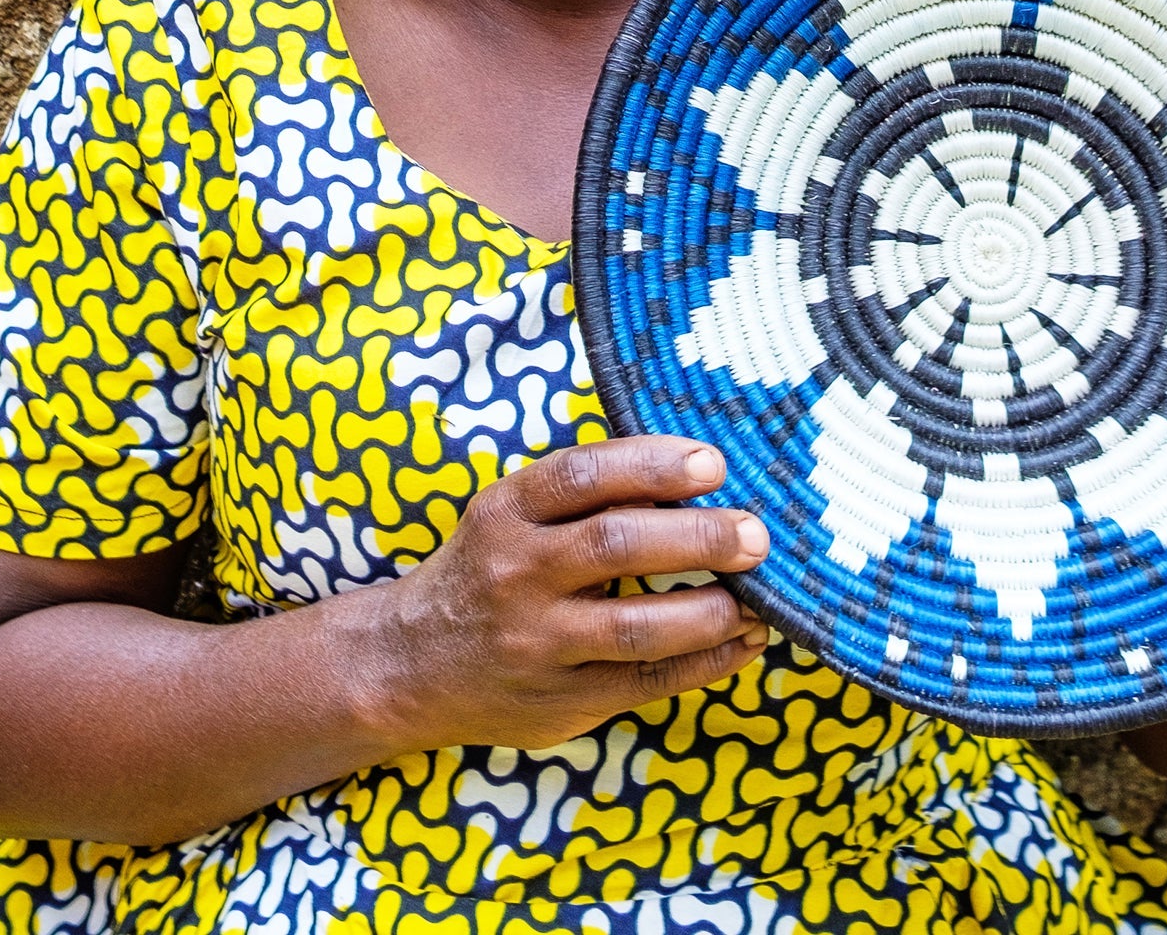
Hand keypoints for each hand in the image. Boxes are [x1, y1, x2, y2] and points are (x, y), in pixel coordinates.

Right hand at [369, 436, 768, 752]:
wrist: (407, 667)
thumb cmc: (490, 569)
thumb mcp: (514, 515)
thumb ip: (588, 494)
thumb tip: (698, 474)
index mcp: (507, 512)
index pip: (583, 474)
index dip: (654, 465)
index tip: (713, 464)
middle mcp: (517, 575)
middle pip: (618, 546)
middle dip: (699, 536)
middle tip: (756, 535)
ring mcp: (537, 644)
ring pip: (636, 627)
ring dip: (711, 611)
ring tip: (759, 599)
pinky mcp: (560, 702)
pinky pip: (646, 682)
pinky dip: (707, 663)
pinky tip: (746, 642)